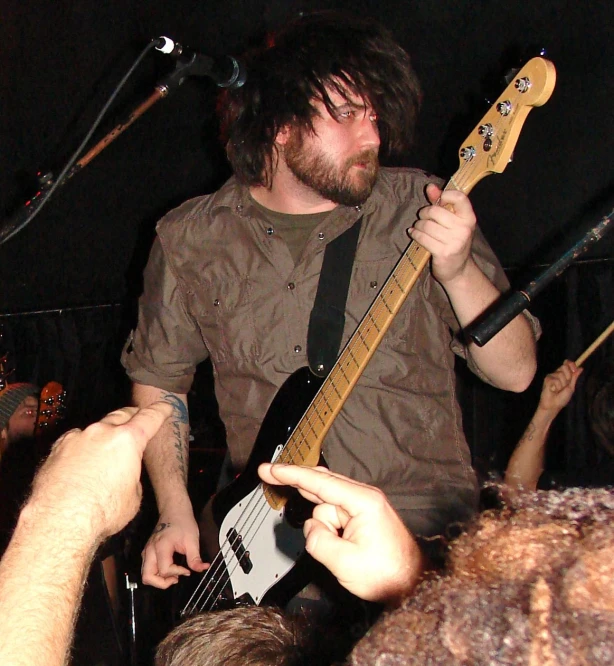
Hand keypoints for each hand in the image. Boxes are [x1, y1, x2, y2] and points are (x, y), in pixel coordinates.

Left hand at [28, 402, 172, 541]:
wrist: (59, 521)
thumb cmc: (101, 512)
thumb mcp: (133, 497)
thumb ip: (131, 476)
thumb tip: (123, 474)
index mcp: (127, 440)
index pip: (150, 418)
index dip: (160, 411)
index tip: (165, 407)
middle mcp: (102, 432)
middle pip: (121, 415)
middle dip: (131, 416)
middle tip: (136, 418)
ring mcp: (77, 437)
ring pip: (96, 429)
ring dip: (104, 435)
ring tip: (106, 448)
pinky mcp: (57, 448)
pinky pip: (75, 441)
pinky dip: (82, 447)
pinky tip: (81, 461)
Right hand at [141, 509, 206, 588]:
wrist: (174, 509)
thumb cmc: (183, 522)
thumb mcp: (192, 540)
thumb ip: (195, 558)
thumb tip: (202, 569)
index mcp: (161, 546)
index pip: (164, 570)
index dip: (177, 573)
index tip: (188, 570)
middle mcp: (150, 550)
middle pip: (147, 577)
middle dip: (162, 583)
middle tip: (176, 579)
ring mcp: (147, 551)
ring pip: (145, 574)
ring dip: (158, 579)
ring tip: (173, 575)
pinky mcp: (147, 551)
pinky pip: (147, 568)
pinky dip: (156, 573)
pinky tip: (169, 569)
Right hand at [258, 463, 424, 603]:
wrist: (411, 582)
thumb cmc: (388, 574)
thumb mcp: (345, 563)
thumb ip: (318, 542)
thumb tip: (311, 529)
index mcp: (363, 501)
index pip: (319, 482)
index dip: (291, 474)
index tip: (270, 469)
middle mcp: (364, 497)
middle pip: (320, 485)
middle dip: (297, 485)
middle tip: (268, 474)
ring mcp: (363, 505)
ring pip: (325, 506)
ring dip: (323, 528)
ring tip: (340, 550)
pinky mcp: (361, 515)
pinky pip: (334, 513)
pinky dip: (326, 524)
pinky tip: (334, 540)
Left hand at [409, 183, 476, 284]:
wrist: (458, 270)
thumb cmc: (453, 242)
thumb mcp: (452, 222)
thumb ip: (441, 203)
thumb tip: (430, 186)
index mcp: (469, 218)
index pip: (459, 197)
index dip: (445, 195)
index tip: (438, 200)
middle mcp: (464, 229)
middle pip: (436, 211)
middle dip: (425, 213)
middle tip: (423, 218)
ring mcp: (454, 242)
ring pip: (427, 225)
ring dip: (418, 225)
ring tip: (419, 227)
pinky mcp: (443, 253)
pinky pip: (422, 238)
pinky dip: (415, 234)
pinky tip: (414, 234)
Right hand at [538, 360, 582, 413]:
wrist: (554, 405)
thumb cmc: (562, 398)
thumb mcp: (571, 387)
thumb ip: (575, 377)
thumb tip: (581, 368)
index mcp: (564, 375)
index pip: (567, 364)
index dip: (571, 364)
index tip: (574, 369)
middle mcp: (557, 374)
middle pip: (564, 367)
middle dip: (568, 377)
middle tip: (565, 386)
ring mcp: (551, 376)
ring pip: (560, 374)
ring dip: (562, 384)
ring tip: (558, 390)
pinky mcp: (547, 379)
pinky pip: (555, 380)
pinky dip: (557, 387)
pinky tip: (553, 390)